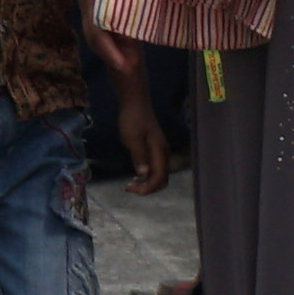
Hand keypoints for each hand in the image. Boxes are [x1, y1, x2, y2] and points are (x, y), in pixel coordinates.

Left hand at [112, 76, 172, 194]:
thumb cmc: (133, 119)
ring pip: (158, 175)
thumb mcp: (133, 138)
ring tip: (130, 185)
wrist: (135, 104)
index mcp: (160, 151)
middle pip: (162, 179)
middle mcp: (163, 154)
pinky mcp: (154, 150)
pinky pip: (154, 169)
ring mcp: (160, 152)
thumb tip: (144, 173)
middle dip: (148, 188)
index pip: (159, 177)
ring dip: (146, 183)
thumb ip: (139, 155)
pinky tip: (135, 176)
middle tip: (130, 188)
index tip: (133, 190)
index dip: (148, 187)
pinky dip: (146, 176)